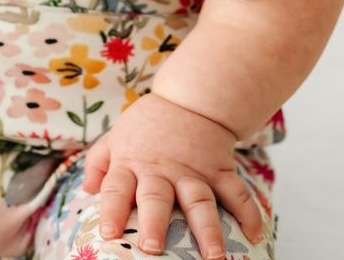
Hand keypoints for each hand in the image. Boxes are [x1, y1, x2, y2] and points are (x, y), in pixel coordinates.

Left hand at [82, 92, 263, 257]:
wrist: (190, 99)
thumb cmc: (149, 124)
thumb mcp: (117, 135)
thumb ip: (99, 161)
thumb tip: (87, 190)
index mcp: (132, 162)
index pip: (117, 187)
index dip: (111, 210)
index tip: (108, 234)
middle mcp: (162, 170)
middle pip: (156, 198)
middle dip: (155, 223)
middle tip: (153, 248)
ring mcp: (193, 171)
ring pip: (200, 202)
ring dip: (207, 230)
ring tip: (213, 257)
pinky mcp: (219, 170)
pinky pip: (236, 193)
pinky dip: (249, 213)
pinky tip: (255, 236)